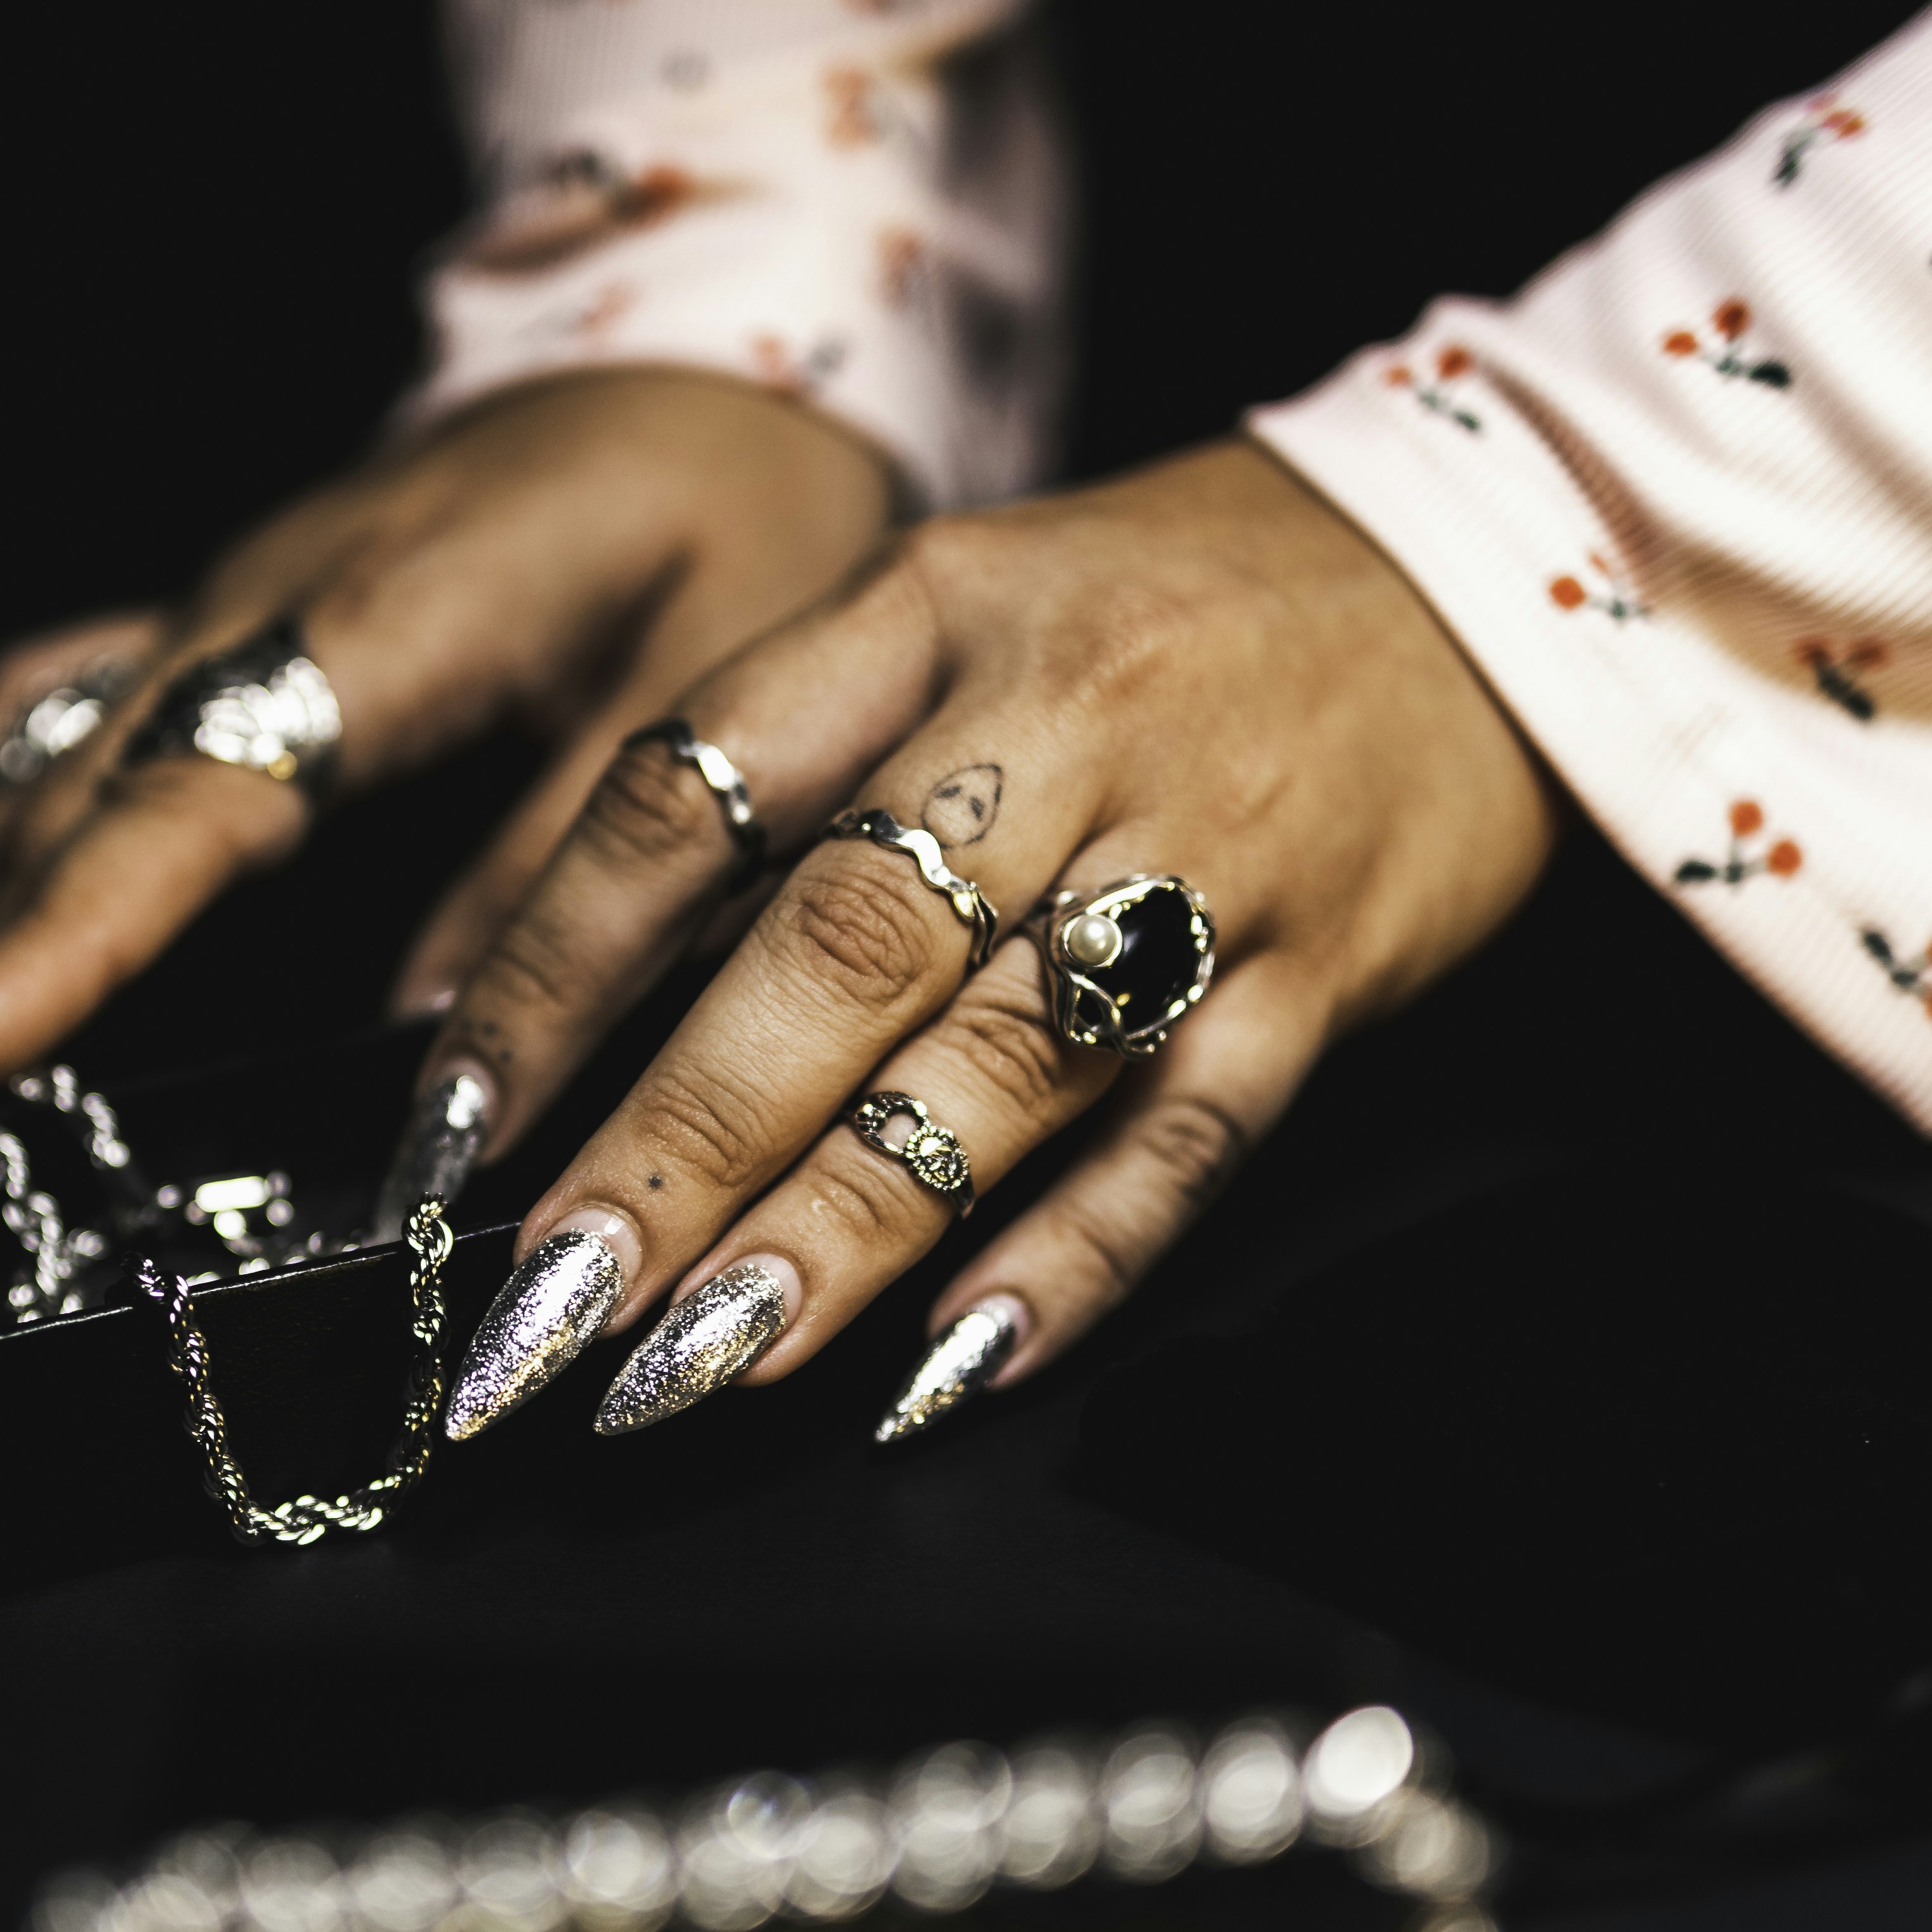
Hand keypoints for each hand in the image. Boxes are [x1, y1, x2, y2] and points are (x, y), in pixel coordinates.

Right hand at [0, 368, 893, 1138]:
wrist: (704, 366)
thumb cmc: (735, 518)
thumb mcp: (721, 689)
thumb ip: (591, 866)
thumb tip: (449, 1058)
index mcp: (393, 614)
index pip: (199, 790)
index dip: (77, 930)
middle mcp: (267, 603)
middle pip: (73, 794)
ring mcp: (227, 607)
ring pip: (41, 766)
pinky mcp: (225, 624)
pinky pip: (69, 714)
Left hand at [425, 438, 1558, 1439]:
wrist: (1485, 560)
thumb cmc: (1166, 610)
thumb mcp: (959, 613)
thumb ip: (790, 774)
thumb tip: (571, 1007)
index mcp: (927, 612)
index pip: (692, 799)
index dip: (551, 977)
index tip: (446, 1141)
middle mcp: (1058, 723)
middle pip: (834, 954)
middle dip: (674, 1152)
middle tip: (546, 1316)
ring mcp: (1204, 853)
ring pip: (993, 1067)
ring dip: (839, 1233)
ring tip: (693, 1369)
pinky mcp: (1325, 971)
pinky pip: (1184, 1140)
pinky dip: (1066, 1263)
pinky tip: (944, 1370)